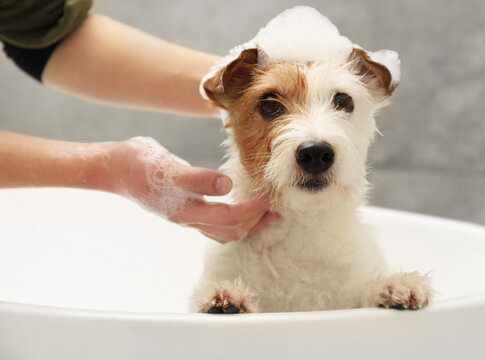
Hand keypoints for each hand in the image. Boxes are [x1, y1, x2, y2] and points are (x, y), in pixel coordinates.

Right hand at [105, 137, 277, 242]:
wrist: (111, 168)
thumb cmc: (136, 164)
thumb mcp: (167, 168)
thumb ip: (197, 179)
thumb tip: (227, 186)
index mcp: (186, 211)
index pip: (230, 218)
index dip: (253, 211)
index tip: (270, 198)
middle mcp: (188, 218)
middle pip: (230, 230)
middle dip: (255, 221)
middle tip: (275, 209)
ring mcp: (184, 215)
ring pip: (222, 229)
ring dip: (246, 223)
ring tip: (263, 213)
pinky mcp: (181, 207)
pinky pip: (213, 221)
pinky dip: (231, 217)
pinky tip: (235, 205)